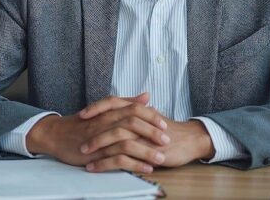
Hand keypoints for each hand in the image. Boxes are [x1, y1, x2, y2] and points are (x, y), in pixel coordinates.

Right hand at [26, 93, 169, 172]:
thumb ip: (127, 103)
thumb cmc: (83, 123)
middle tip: (167, 140)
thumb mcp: (105, 110)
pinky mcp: (96, 154)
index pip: (134, 109)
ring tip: (160, 158)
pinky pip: (117, 159)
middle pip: (132, 123)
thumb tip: (147, 96)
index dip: (151, 116)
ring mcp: (100, 138)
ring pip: (126, 142)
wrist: (57, 134)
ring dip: (145, 151)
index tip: (164, 124)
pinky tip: (145, 168)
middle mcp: (105, 121)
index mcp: (109, 111)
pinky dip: (133, 164)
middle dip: (152, 132)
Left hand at [79, 97, 214, 171]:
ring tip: (84, 157)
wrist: (190, 140)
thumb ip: (136, 111)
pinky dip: (106, 163)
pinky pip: (122, 157)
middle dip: (92, 131)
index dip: (96, 107)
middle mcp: (139, 120)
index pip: (113, 103)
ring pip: (115, 139)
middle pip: (110, 122)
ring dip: (97, 148)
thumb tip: (122, 108)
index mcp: (138, 110)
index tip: (81, 114)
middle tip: (79, 141)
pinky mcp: (146, 151)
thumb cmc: (170, 130)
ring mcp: (142, 136)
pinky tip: (97, 167)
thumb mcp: (151, 118)